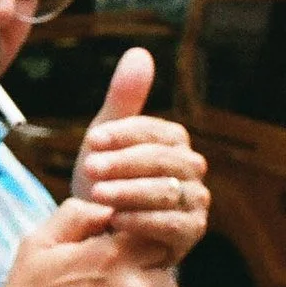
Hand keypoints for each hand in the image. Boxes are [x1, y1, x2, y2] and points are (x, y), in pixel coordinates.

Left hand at [70, 47, 208, 271]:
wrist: (100, 232)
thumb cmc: (104, 180)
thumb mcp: (105, 139)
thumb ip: (123, 99)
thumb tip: (140, 52)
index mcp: (173, 140)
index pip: (155, 131)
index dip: (124, 134)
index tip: (92, 139)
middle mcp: (191, 168)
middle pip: (163, 160)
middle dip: (124, 164)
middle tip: (90, 168)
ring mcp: (195, 202)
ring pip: (168, 191)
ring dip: (130, 192)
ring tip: (98, 195)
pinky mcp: (190, 234)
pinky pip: (173, 225)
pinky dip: (143, 221)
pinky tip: (114, 220)